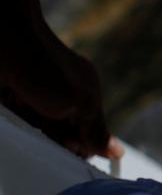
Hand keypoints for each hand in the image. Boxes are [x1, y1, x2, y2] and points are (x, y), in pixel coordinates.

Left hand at [0, 27, 118, 159]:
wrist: (1, 40)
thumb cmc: (44, 68)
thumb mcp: (80, 103)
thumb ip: (95, 130)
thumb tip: (117, 153)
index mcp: (84, 93)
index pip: (91, 131)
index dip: (86, 146)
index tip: (77, 155)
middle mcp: (60, 95)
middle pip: (64, 133)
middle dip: (60, 141)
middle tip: (54, 139)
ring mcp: (32, 96)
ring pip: (38, 130)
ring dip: (36, 134)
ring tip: (32, 123)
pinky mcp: (9, 98)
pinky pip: (17, 123)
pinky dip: (18, 128)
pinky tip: (19, 120)